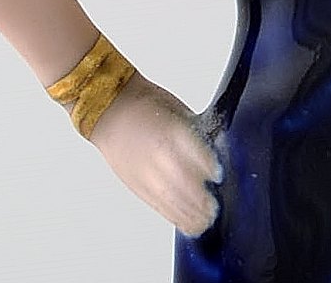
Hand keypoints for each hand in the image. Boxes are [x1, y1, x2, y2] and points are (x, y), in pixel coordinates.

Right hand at [86, 71, 223, 236]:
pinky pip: (159, 206)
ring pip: (171, 201)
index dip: (210, 168)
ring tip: (206, 221)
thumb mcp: (180, 113)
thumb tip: (216, 155)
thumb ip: (197, 136)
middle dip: (202, 199)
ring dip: (191, 214)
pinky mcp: (137, 186)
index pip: (197, 155)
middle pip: (184, 184)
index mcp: (172, 131)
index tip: (219, 176)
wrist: (111, 110)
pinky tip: (188, 224)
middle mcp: (158, 155)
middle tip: (215, 206)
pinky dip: (175, 217)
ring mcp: (146, 173)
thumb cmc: (147, 106)